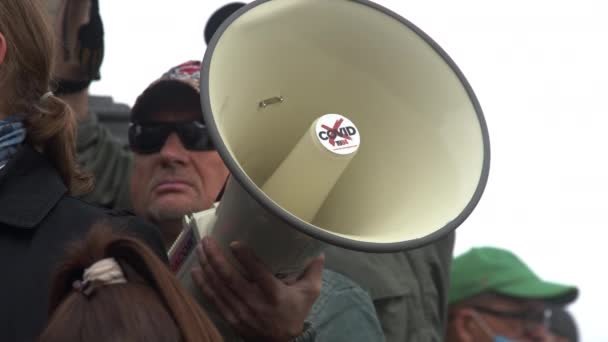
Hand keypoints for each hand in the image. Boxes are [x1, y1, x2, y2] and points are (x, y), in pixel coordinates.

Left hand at [192, 236, 323, 341]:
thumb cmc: (294, 314)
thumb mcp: (309, 293)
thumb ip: (313, 272)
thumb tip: (319, 251)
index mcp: (274, 293)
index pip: (257, 273)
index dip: (245, 258)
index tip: (234, 243)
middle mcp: (254, 301)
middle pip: (230, 278)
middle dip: (215, 258)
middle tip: (207, 240)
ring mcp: (240, 311)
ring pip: (219, 287)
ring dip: (207, 267)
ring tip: (200, 249)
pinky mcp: (231, 317)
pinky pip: (214, 299)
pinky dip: (204, 285)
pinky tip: (196, 271)